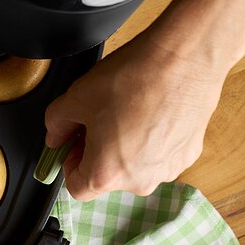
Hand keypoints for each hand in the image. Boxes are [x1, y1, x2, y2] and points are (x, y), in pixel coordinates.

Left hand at [44, 32, 225, 200]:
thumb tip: (55, 137)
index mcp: (107, 174)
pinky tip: (150, 112)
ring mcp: (168, 170)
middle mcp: (140, 181)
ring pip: (134, 166)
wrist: (185, 57)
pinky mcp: (189, 154)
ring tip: (126, 112)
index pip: (77, 187)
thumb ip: (56, 125)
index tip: (73, 144)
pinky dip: (151, 140)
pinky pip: (159, 155)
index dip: (70, 164)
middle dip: (97, 152)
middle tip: (99, 119)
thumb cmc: (133, 80)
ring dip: (125, 146)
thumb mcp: (74, 99)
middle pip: (107, 177)